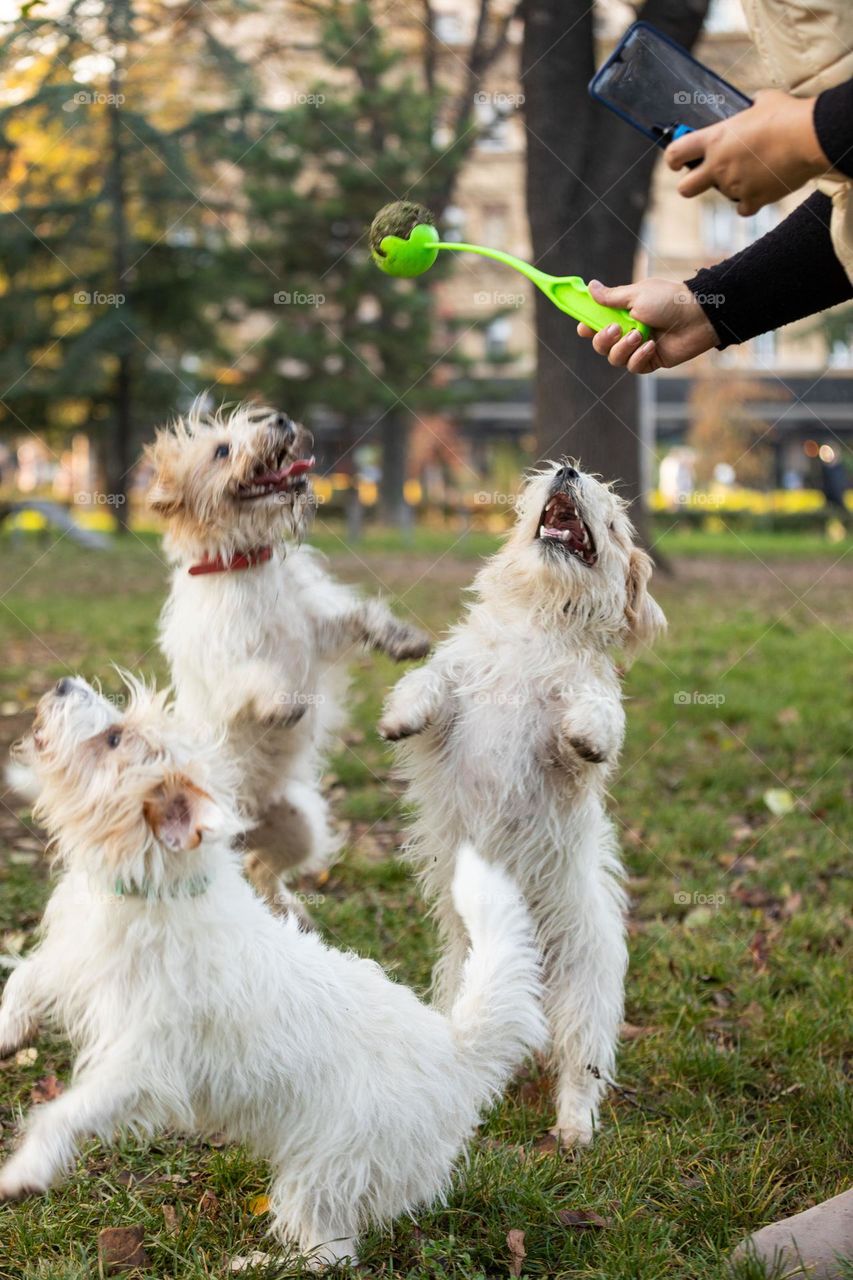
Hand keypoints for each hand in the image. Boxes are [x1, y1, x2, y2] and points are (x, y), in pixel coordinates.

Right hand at [576, 278, 718, 373]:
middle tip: (616, 329)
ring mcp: (638, 347)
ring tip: (639, 335)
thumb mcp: (636, 295)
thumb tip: (590, 286)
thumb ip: (611, 297)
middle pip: (600, 345)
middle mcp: (627, 331)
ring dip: (623, 348)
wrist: (697, 315)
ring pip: (615, 358)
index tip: (583, 327)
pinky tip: (651, 346)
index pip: (596, 323)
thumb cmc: (668, 299)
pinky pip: (633, 367)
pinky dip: (639, 357)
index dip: (587, 327)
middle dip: (603, 339)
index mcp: (622, 313)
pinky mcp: (650, 361)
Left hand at [665, 90, 832, 215]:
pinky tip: (761, 187)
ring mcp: (734, 186)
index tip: (676, 161)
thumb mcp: (762, 101)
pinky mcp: (753, 199)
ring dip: (732, 186)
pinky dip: (751, 200)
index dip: (672, 159)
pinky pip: (743, 208)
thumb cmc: (786, 115)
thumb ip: (749, 107)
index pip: (675, 153)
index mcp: (715, 139)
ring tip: (754, 168)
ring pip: (723, 195)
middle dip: (690, 184)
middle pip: (685, 189)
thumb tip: (752, 105)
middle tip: (703, 176)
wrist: (808, 138)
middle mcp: (719, 166)